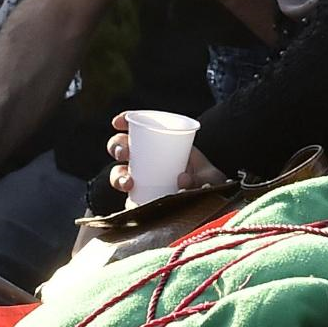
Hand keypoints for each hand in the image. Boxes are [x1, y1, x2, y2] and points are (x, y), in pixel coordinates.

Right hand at [107, 111, 222, 197]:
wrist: (210, 205)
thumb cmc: (208, 182)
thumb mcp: (210, 174)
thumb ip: (201, 177)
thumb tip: (181, 178)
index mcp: (160, 144)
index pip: (138, 128)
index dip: (124, 121)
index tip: (118, 123)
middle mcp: (146, 160)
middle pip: (121, 149)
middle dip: (116, 147)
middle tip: (124, 153)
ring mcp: (141, 181)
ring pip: (118, 174)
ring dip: (118, 177)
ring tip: (129, 183)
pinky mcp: (140, 202)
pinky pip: (127, 200)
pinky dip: (127, 201)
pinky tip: (131, 201)